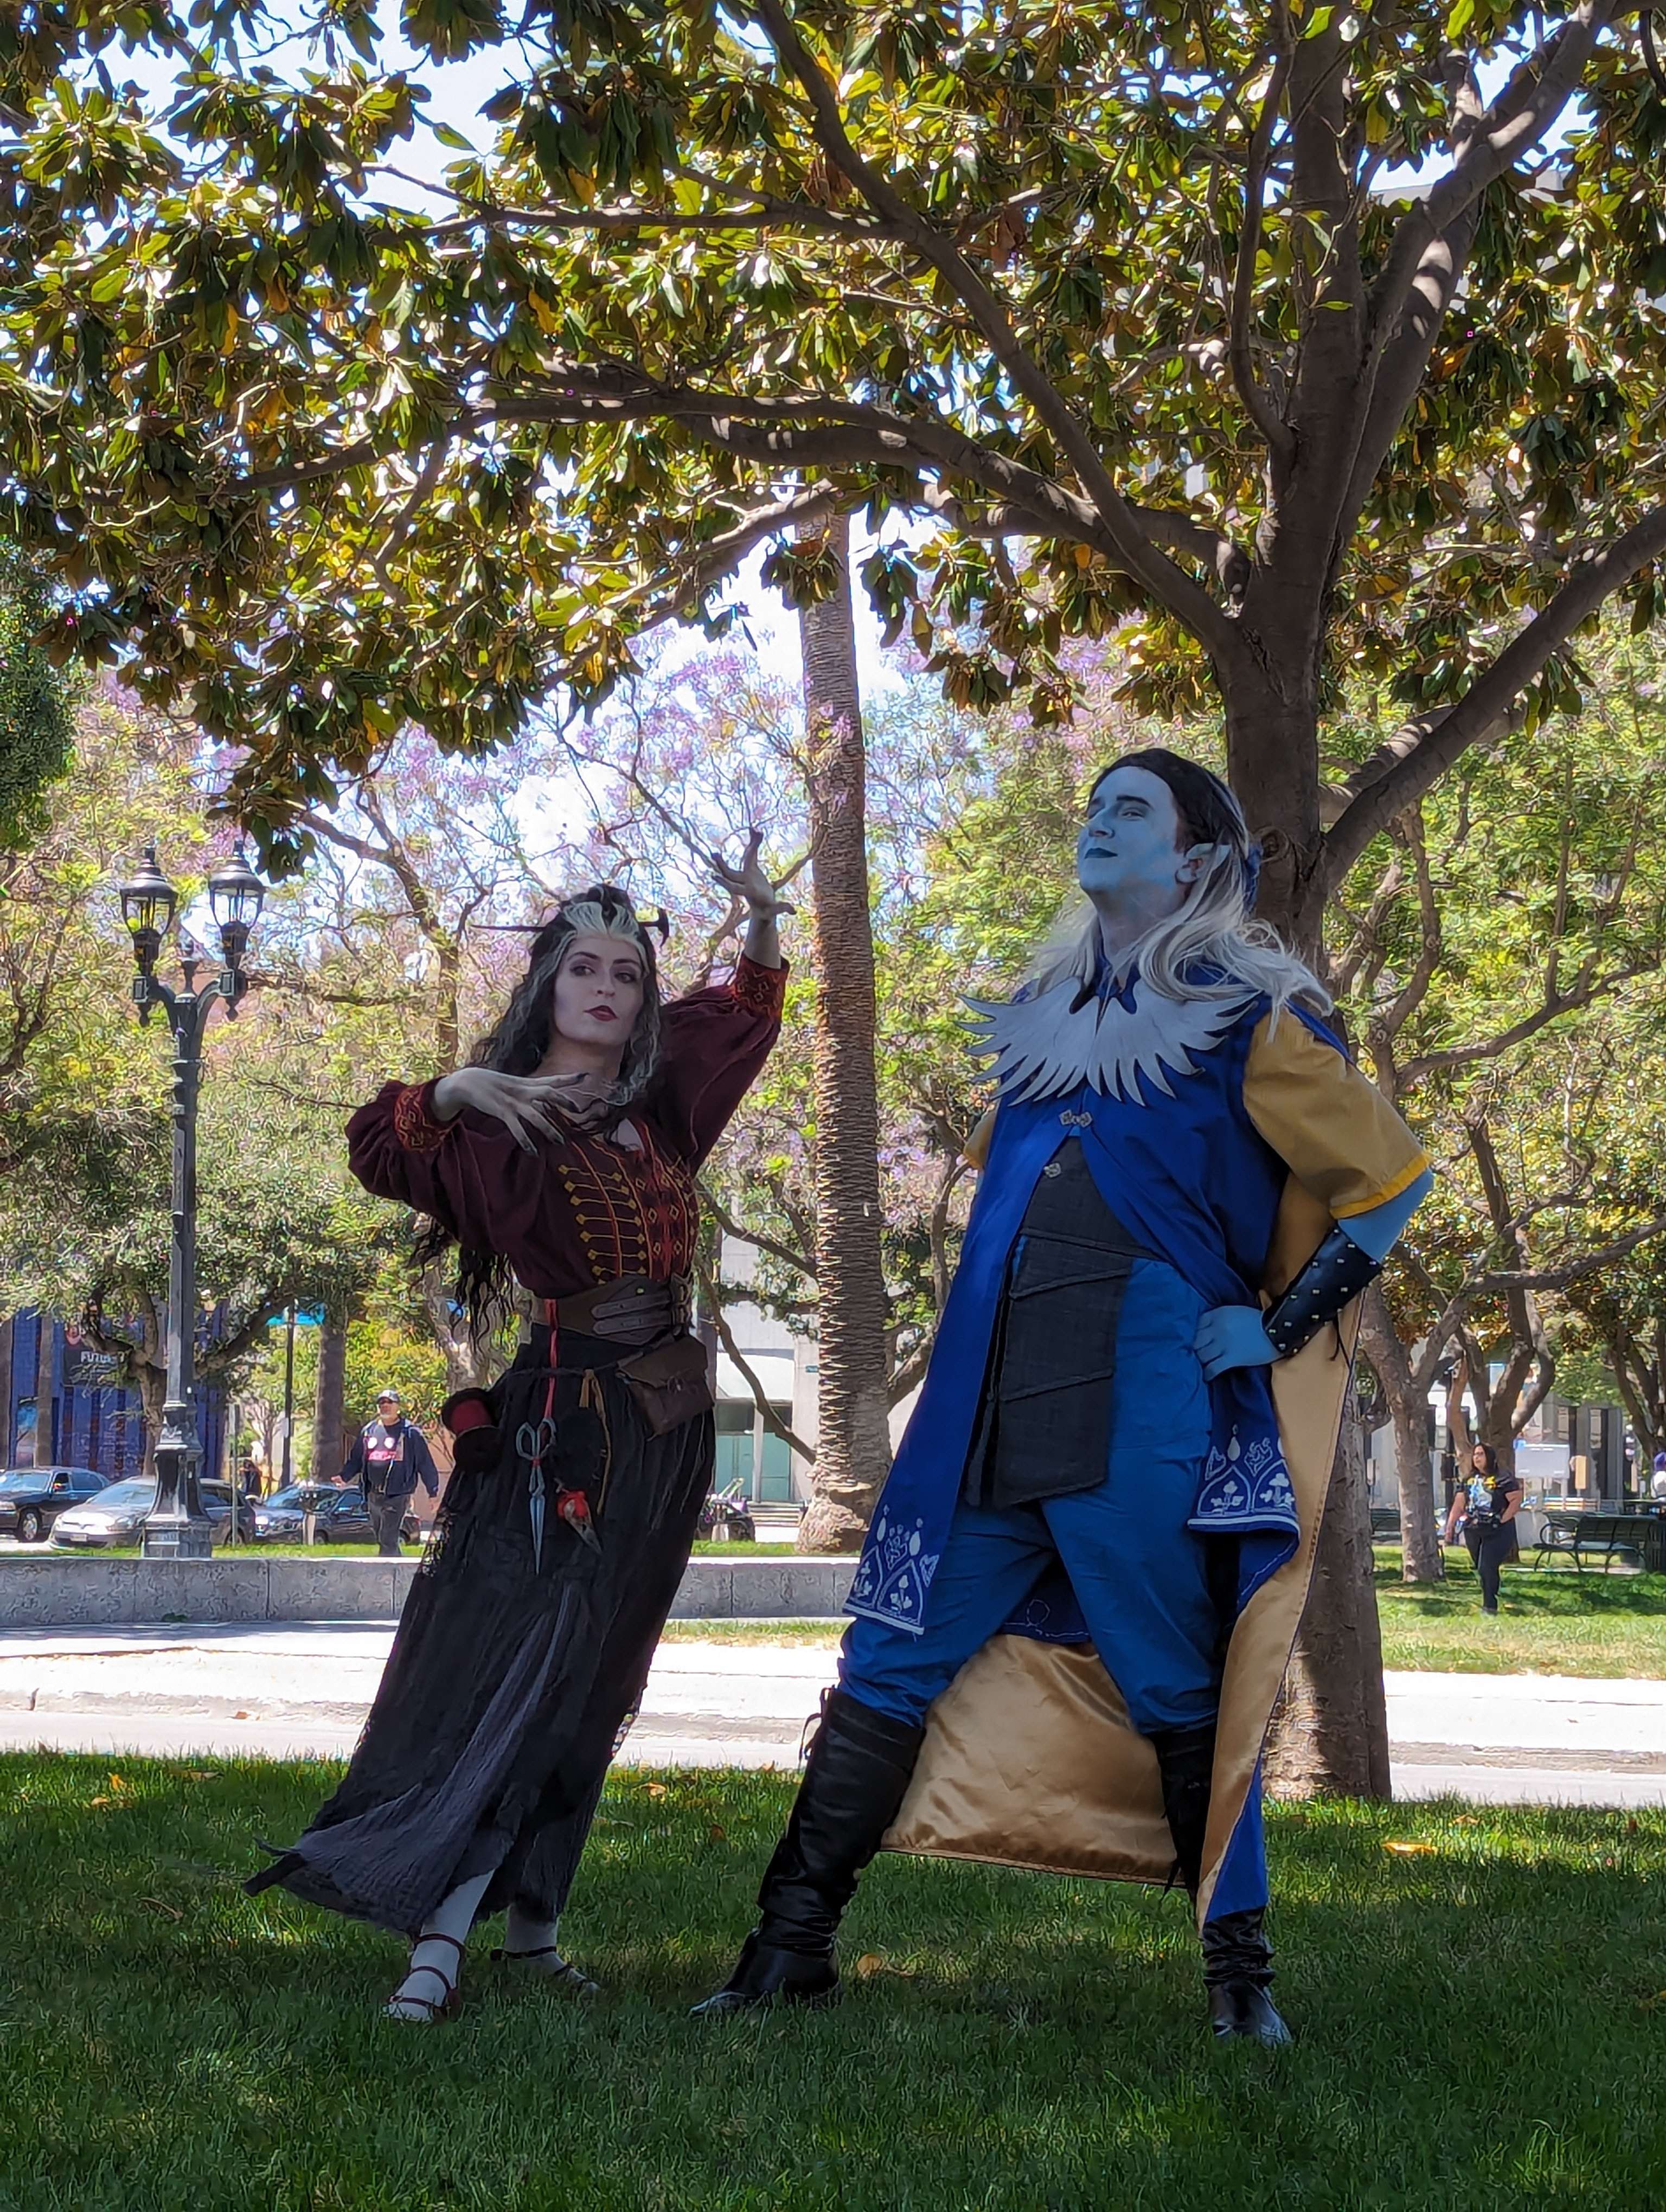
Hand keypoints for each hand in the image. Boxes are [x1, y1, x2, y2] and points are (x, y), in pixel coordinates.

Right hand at [432, 1067, 605, 1153]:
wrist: (468, 1082)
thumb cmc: (493, 1085)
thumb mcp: (514, 1085)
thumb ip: (529, 1092)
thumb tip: (545, 1101)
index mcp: (527, 1084)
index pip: (552, 1080)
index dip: (569, 1078)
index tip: (586, 1076)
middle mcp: (523, 1091)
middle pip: (548, 1093)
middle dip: (564, 1100)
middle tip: (579, 1110)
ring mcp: (513, 1101)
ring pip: (536, 1115)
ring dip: (549, 1129)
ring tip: (560, 1141)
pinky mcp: (502, 1111)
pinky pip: (517, 1128)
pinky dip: (525, 1140)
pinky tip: (532, 1151)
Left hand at [709, 827, 793, 920]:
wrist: (763, 907)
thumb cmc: (767, 912)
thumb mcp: (774, 911)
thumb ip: (782, 909)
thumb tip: (794, 911)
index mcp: (748, 892)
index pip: (734, 888)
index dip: (725, 883)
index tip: (714, 876)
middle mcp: (745, 881)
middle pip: (731, 872)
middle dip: (722, 864)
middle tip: (713, 854)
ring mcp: (747, 874)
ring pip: (746, 857)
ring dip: (750, 844)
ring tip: (754, 830)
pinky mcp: (752, 868)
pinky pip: (752, 854)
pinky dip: (755, 844)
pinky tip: (757, 832)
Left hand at [1193, 1305, 1276, 1380]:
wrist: (1279, 1331)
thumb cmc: (1261, 1321)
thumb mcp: (1238, 1312)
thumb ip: (1222, 1319)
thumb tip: (1211, 1329)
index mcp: (1219, 1314)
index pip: (1198, 1323)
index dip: (1196, 1333)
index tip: (1199, 1339)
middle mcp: (1218, 1328)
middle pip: (1196, 1341)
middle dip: (1197, 1348)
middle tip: (1199, 1354)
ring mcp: (1223, 1343)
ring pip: (1202, 1355)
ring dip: (1201, 1361)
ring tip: (1203, 1365)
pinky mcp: (1231, 1358)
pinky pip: (1213, 1368)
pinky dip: (1208, 1373)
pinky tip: (1207, 1377)